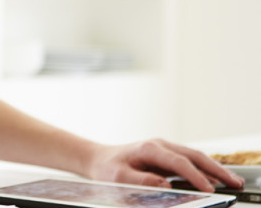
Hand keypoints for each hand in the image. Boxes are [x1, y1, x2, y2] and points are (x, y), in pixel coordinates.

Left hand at [86, 139, 244, 191]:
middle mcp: (160, 145)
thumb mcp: (118, 176)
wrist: (99, 159)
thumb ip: (141, 180)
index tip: (209, 189)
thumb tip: (166, 184)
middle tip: (235, 183)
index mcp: (149, 148)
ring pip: (195, 157)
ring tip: (233, 182)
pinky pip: (190, 162)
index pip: (178, 162)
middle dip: (216, 169)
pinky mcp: (167, 156)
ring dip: (215, 169)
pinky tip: (217, 179)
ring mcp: (165, 149)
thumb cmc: (107, 168)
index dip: (195, 176)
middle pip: (194, 155)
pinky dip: (205, 170)